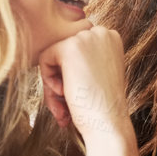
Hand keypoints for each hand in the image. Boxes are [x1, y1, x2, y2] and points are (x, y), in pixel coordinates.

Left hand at [35, 24, 133, 153]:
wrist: (108, 123)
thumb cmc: (102, 105)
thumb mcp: (99, 73)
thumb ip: (86, 58)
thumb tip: (59, 48)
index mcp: (111, 38)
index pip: (77, 47)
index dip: (74, 71)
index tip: (82, 91)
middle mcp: (102, 32)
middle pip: (64, 49)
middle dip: (62, 76)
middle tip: (68, 101)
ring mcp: (87, 37)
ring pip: (53, 54)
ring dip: (54, 80)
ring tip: (65, 100)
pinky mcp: (70, 46)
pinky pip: (44, 58)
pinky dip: (48, 79)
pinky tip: (64, 92)